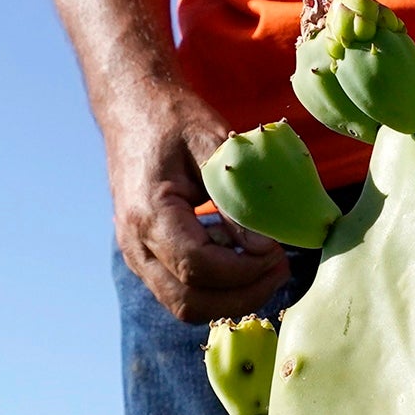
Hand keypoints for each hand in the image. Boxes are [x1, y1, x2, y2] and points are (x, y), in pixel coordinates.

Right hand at [108, 88, 291, 321]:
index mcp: (148, 213)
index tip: (277, 251)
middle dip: (243, 295)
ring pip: (184, 305)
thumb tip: (264, 247)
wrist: (133, 109)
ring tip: (268, 269)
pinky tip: (243, 260)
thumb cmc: (174, 119)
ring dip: (231, 298)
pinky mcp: (146, 256)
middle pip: (190, 302)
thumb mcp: (213, 145)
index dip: (244, 269)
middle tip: (281, 269)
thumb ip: (236, 198)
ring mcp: (136, 254)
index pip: (197, 267)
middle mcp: (135, 243)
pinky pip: (180, 291)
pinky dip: (216, 289)